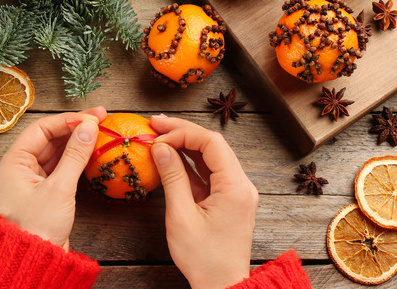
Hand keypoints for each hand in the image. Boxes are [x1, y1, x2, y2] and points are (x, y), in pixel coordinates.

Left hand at [0, 107, 105, 249]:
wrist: (35, 262)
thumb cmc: (38, 227)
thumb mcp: (59, 188)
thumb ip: (76, 155)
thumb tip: (90, 127)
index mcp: (13, 162)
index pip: (41, 129)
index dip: (68, 120)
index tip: (93, 116)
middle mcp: (20, 167)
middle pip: (49, 138)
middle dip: (75, 128)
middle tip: (101, 119)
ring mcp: (32, 179)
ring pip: (56, 151)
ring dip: (77, 142)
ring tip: (100, 132)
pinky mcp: (44, 191)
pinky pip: (60, 166)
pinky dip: (75, 158)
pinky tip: (91, 151)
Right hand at [149, 115, 258, 288]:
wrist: (222, 286)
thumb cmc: (204, 258)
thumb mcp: (181, 217)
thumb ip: (172, 178)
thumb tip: (160, 148)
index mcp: (235, 187)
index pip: (211, 143)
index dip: (183, 133)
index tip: (158, 135)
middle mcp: (241, 185)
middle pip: (212, 145)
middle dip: (183, 132)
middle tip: (155, 124)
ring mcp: (236, 191)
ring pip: (210, 156)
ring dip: (185, 145)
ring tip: (158, 135)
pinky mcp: (228, 199)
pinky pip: (209, 172)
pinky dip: (189, 163)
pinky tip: (169, 156)